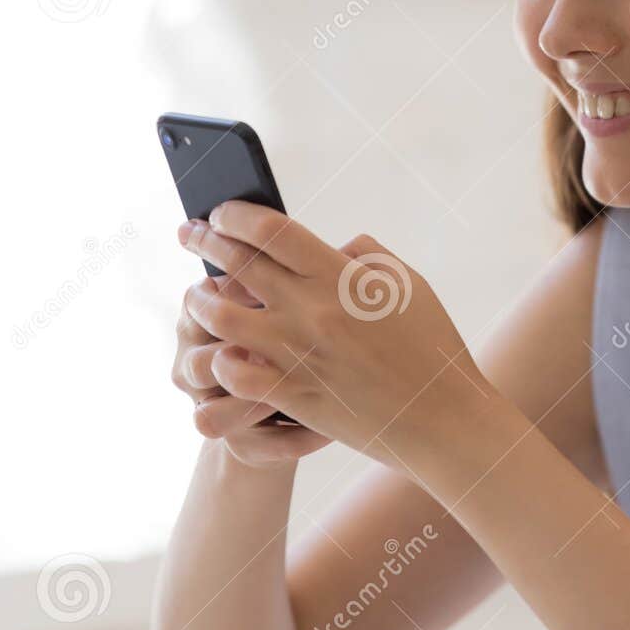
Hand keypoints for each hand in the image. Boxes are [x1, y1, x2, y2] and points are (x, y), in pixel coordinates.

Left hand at [177, 203, 500, 467]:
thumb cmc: (431, 346)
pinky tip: (221, 351)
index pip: (270, 229)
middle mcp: (312, 311)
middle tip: (188, 234)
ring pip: (222, 319)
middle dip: (205, 242)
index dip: (236, 214)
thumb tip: (333, 246)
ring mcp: (298, 355)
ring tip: (197, 294)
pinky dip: (221, 360)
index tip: (221, 211)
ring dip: (202, 301)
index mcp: (340, 277)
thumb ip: (366, 255)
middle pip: (237, 265)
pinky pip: (236, 374)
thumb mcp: (409, 284)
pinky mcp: (293, 395)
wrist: (441, 418)